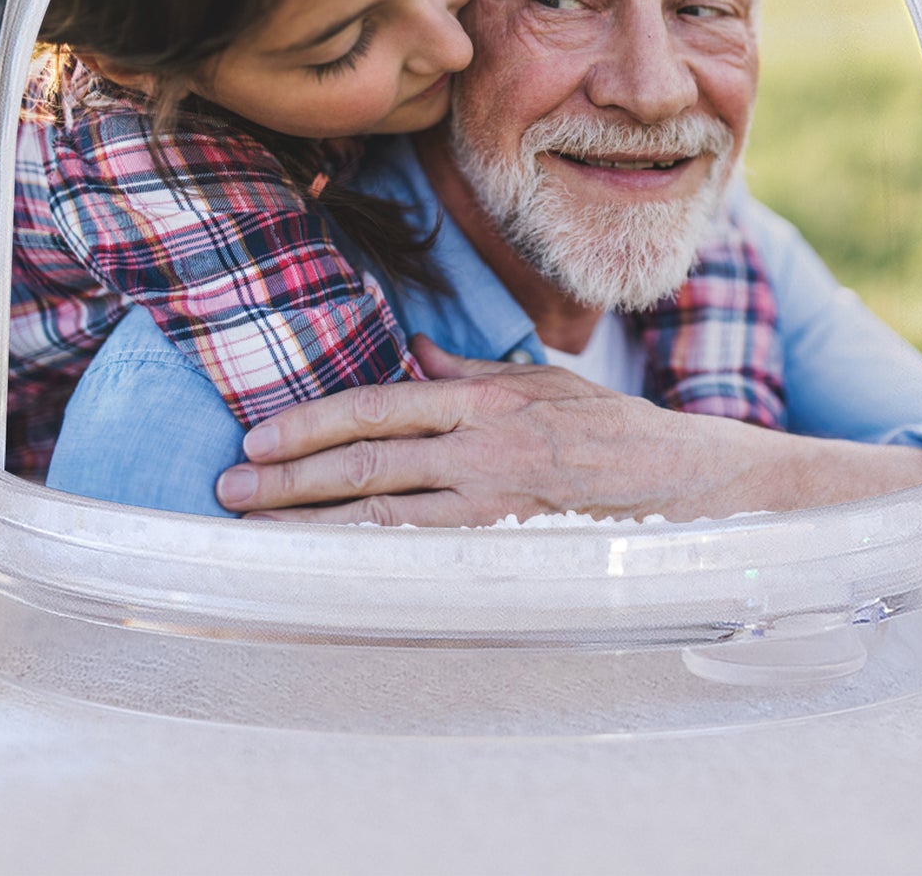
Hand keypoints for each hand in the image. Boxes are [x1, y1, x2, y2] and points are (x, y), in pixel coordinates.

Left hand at [214, 335, 921, 525]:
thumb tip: (414, 351)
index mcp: (485, 399)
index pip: (379, 405)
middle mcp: (482, 445)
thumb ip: (471, 370)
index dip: (312, 421)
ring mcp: (495, 501)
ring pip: (382, 514)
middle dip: (288, 473)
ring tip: (253, 526)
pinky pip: (423, 559)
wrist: (694, 485)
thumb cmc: (617, 432)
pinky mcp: (511, 547)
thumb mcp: (543, 382)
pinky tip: (324, 570)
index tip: (258, 435)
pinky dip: (366, 562)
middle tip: (228, 483)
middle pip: (365, 459)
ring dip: (310, 521)